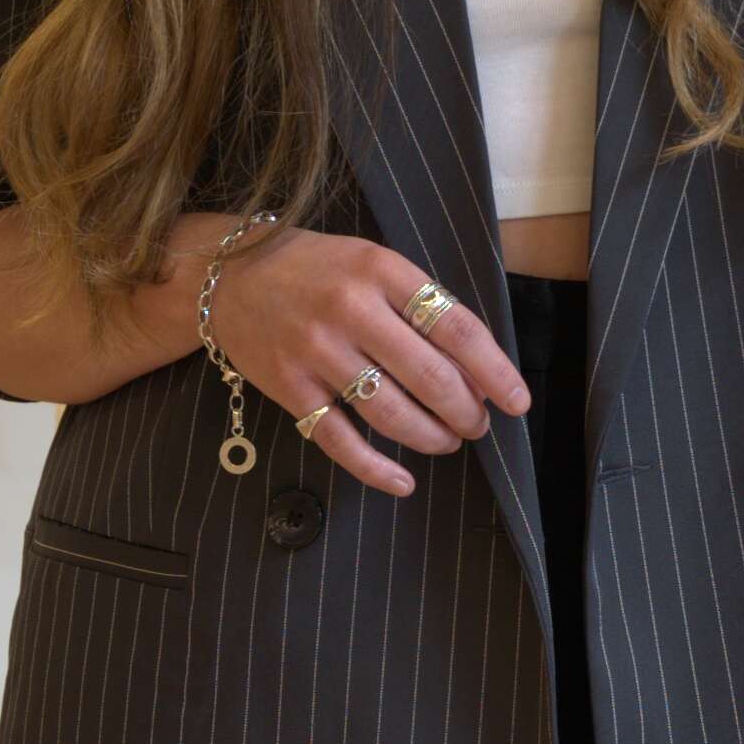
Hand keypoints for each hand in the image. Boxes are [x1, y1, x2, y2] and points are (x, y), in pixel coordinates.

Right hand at [183, 224, 531, 498]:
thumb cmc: (315, 269)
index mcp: (382, 271)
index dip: (494, 371)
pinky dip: (376, 468)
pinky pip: (340, 440)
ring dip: (432, 437)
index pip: (456, 328)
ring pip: (391, 413)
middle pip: (430, 377)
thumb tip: (476, 366)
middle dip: (467, 412)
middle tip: (478, 424)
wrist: (227, 277)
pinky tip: (403, 480)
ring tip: (447, 441)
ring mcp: (316, 351)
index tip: (516, 400)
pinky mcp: (289, 387)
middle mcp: (351, 309)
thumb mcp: (372, 263)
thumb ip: (418, 303)